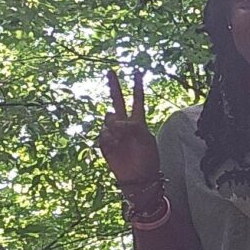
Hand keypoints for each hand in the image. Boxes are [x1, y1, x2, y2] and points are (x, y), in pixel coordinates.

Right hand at [97, 67, 161, 189]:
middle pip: (117, 101)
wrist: (138, 178)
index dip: (137, 86)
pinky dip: (109, 138)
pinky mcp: (105, 144)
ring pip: (108, 119)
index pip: (137, 100)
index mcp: (138, 121)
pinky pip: (103, 134)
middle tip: (111, 71)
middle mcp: (125, 124)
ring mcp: (114, 133)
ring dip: (114, 126)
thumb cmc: (147, 158)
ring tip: (121, 139)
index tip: (138, 72)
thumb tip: (112, 120)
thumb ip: (130, 124)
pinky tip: (115, 146)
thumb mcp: (144, 137)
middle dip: (114, 86)